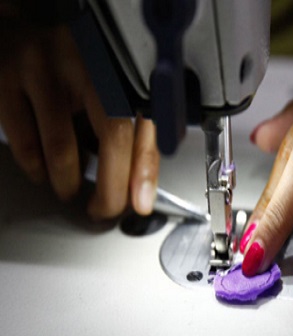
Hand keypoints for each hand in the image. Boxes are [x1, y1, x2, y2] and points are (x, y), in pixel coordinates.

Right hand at [0, 21, 158, 218]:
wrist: (14, 37)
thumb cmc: (66, 74)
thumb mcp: (101, 96)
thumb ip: (121, 133)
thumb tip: (134, 186)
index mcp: (116, 69)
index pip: (143, 124)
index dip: (145, 169)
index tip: (140, 202)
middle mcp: (86, 63)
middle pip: (113, 134)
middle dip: (111, 187)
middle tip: (103, 209)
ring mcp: (43, 69)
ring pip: (63, 147)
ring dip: (68, 182)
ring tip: (70, 190)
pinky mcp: (6, 81)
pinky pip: (26, 143)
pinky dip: (37, 169)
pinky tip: (43, 172)